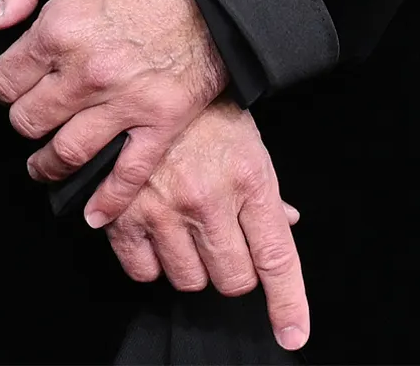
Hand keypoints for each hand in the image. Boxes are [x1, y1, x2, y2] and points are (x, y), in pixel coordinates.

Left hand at [0, 0, 227, 226]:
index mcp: (58, 30)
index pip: (2, 83)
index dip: (5, 82)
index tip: (17, 82)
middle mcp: (86, 73)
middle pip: (28, 122)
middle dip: (27, 118)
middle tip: (37, 114)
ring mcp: (126, 100)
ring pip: (65, 153)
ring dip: (49, 164)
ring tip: (48, 162)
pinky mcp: (164, 116)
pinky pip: (128, 172)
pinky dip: (109, 199)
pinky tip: (93, 213)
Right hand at [103, 94, 311, 352]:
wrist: (146, 83)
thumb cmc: (207, 114)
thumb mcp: (249, 143)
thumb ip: (268, 192)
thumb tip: (290, 224)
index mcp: (252, 179)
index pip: (276, 255)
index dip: (288, 302)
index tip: (294, 334)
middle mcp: (211, 201)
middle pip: (232, 279)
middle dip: (234, 270)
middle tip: (226, 241)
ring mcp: (166, 212)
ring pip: (189, 280)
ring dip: (194, 266)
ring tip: (190, 228)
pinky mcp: (125, 219)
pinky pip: (145, 274)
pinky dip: (154, 263)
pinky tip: (158, 231)